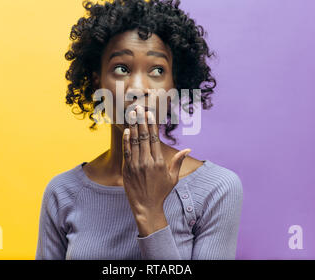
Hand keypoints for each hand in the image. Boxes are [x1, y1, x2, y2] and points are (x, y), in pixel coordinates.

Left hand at [122, 105, 190, 221]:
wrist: (146, 207)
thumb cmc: (161, 192)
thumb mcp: (173, 178)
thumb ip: (178, 161)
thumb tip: (188, 149)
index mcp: (159, 162)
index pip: (154, 138)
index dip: (151, 124)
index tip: (150, 113)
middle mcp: (147, 162)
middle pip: (143, 136)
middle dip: (141, 121)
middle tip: (139, 108)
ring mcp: (136, 165)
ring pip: (134, 141)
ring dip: (133, 126)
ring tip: (132, 114)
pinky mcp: (127, 170)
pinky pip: (126, 151)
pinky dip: (126, 140)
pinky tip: (127, 130)